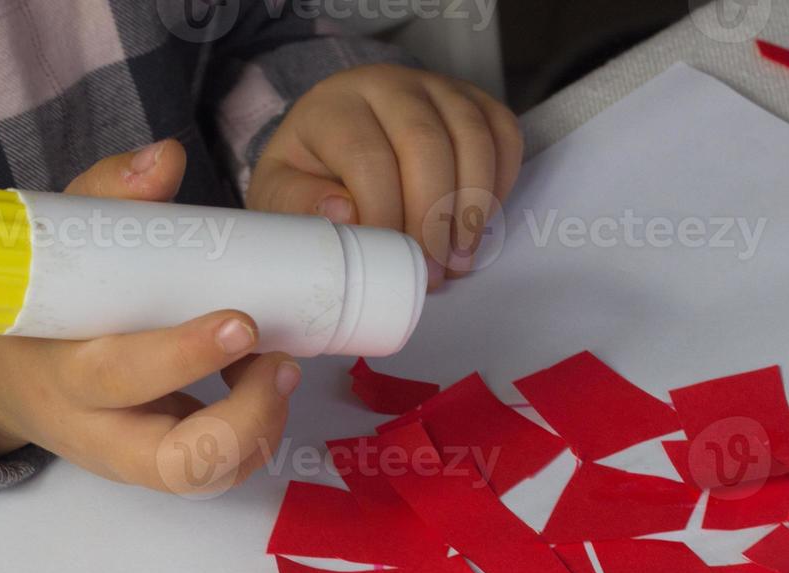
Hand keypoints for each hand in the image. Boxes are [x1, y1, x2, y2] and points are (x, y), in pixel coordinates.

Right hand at [0, 140, 300, 494]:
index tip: (241, 321)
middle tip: (282, 362)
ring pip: (202, 477)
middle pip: (171, 460)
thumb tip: (166, 156)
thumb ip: (105, 199)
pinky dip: (257, 434)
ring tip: (280, 368)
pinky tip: (266, 385)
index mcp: (59, 372)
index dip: (184, 356)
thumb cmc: (40, 307)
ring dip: (259, 428)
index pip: (118, 378)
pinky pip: (217, 471)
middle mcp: (94, 431)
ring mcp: (129, 459)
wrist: (2, 378)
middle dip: (242, 417)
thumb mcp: (53, 247)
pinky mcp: (161, 467)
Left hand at [247, 64, 522, 289]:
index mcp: (335, 106)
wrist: (339, 142)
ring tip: (458, 260)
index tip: (391, 264)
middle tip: (433, 272)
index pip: (368, 158)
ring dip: (472, 209)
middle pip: (426, 145)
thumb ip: (301, 205)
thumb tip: (346, 215)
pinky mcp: (474, 101)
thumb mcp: (284, 193)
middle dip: (433, 218)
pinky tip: (478, 224)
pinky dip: (500, 185)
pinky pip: (504, 136)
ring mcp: (437, 87)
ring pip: (472, 139)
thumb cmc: (313, 175)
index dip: (386, 216)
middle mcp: (388, 84)